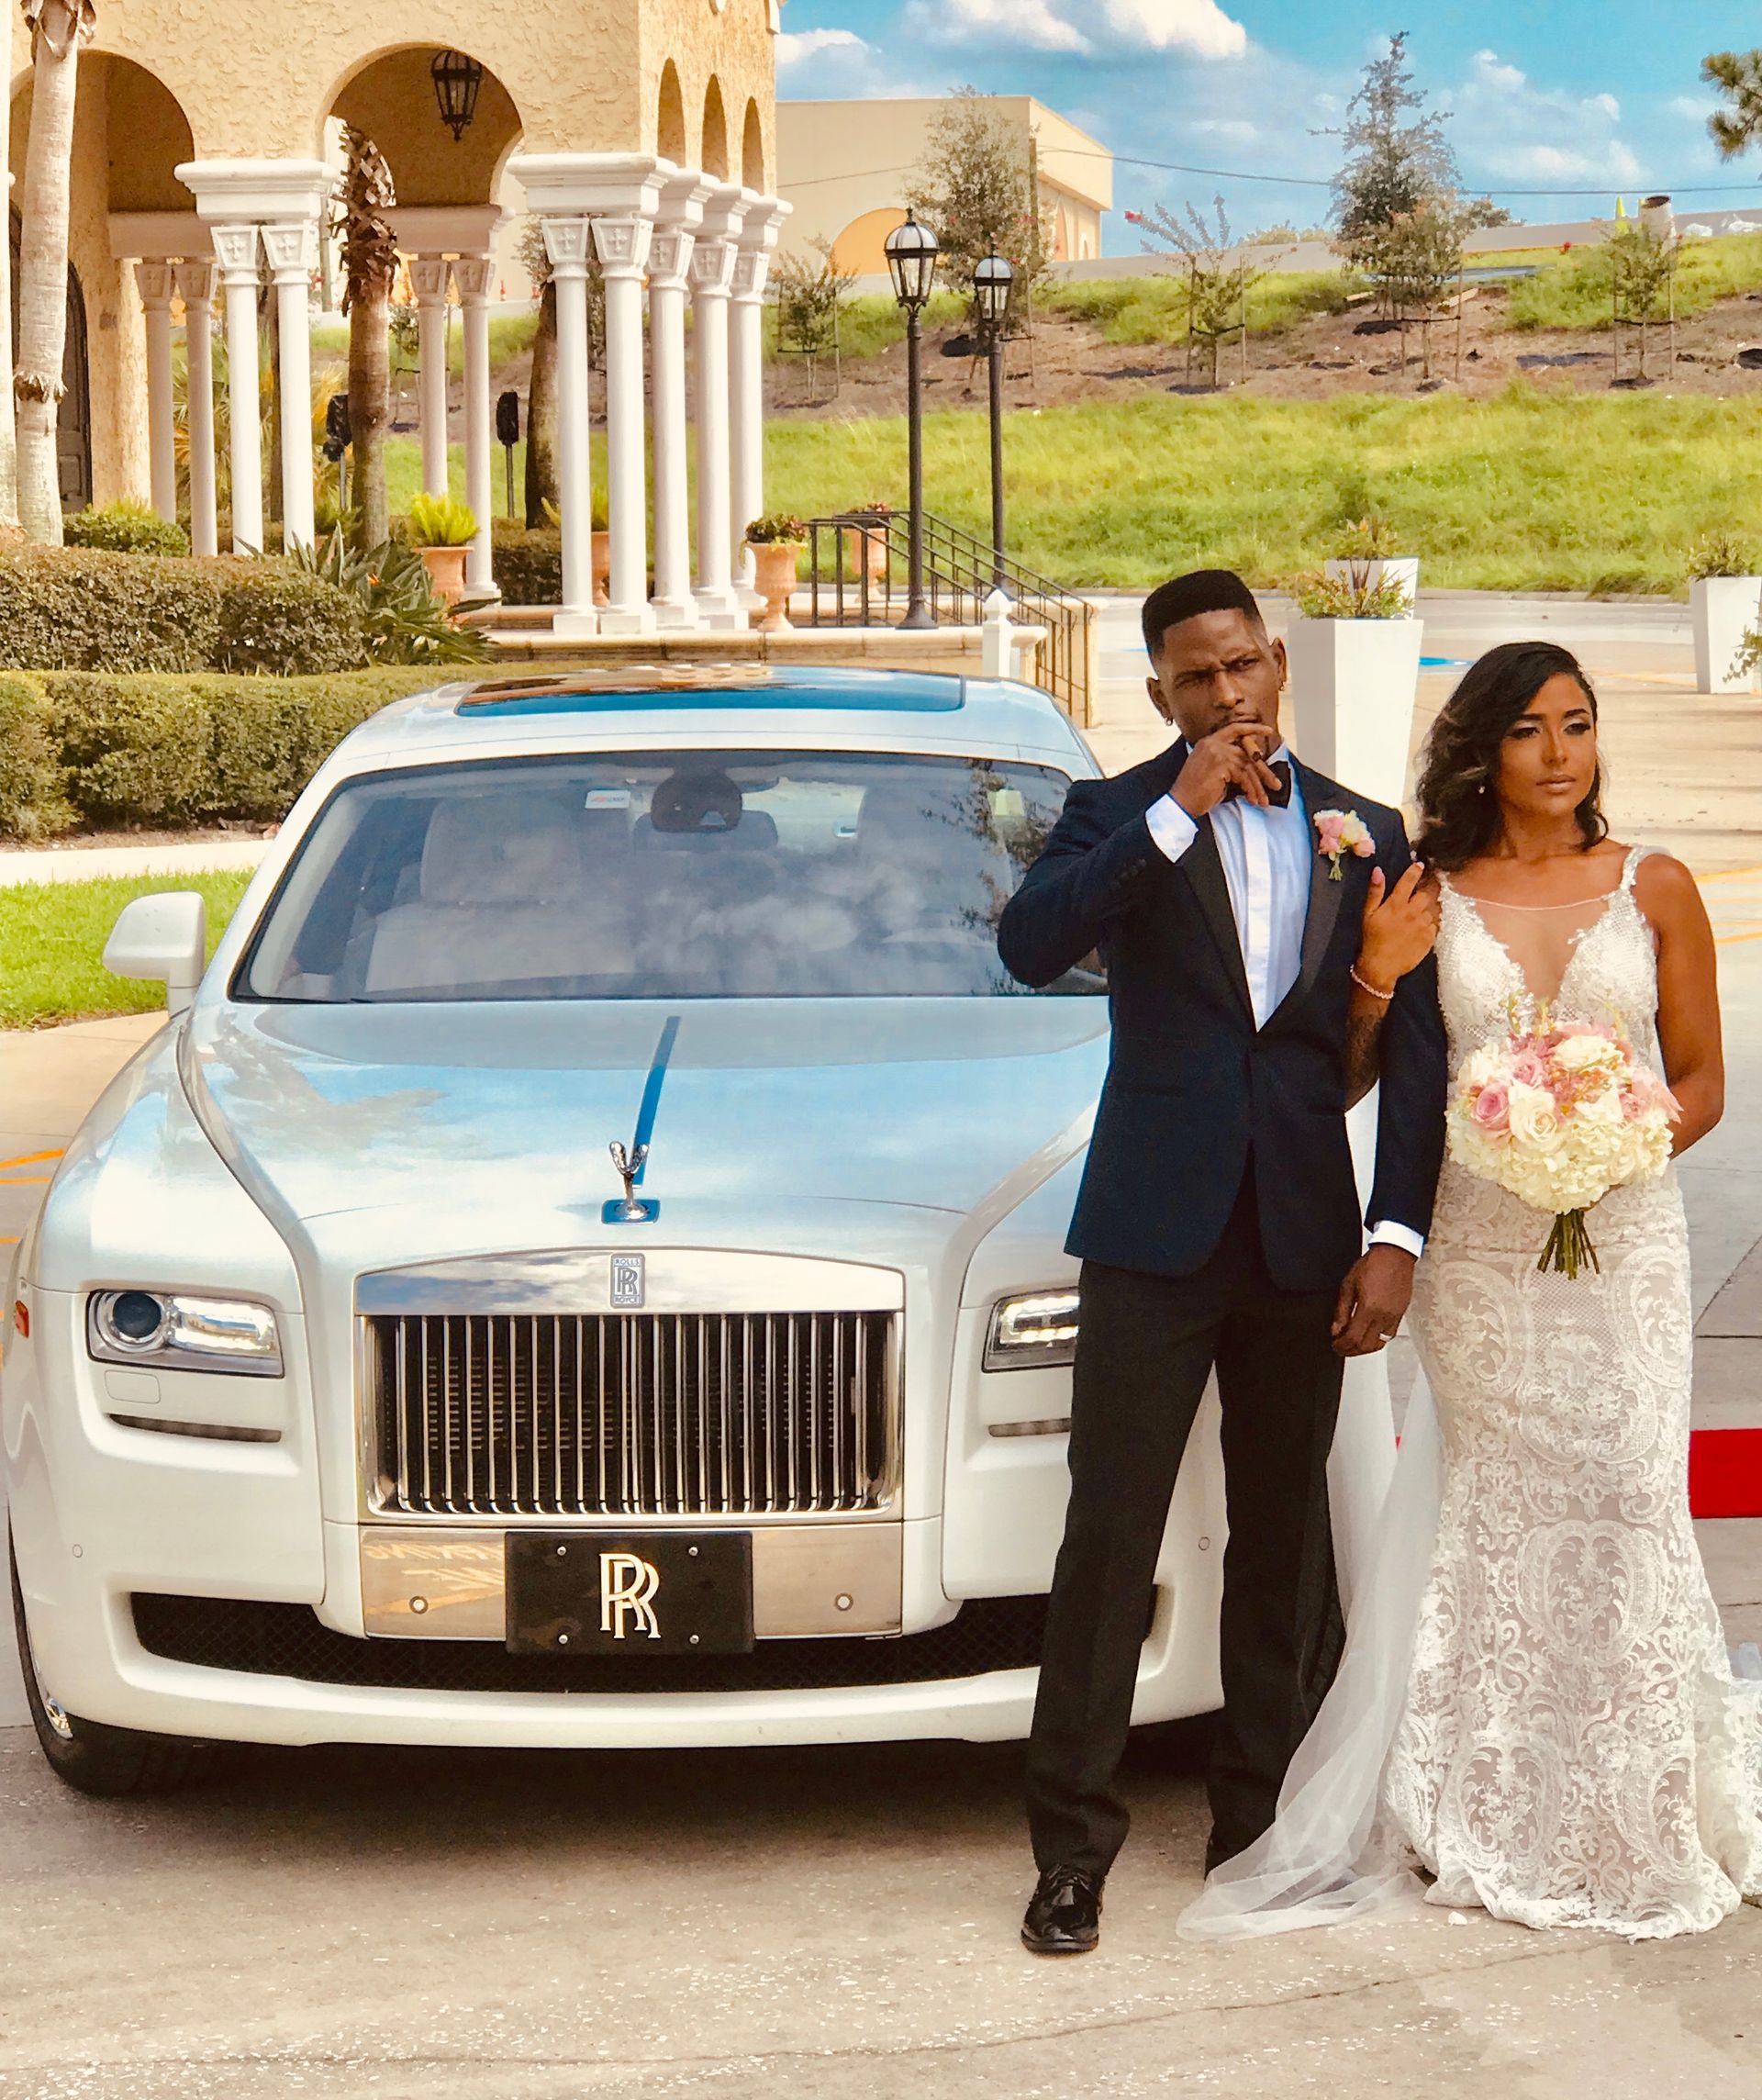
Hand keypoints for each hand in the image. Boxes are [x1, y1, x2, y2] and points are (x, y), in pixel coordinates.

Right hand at [1171, 722, 1284, 817]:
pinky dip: (1250, 790)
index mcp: (1209, 742)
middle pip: (1247, 753)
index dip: (1253, 729)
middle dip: (1264, 771)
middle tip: (1276, 784)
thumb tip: (1253, 771)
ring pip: (1247, 767)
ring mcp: (1217, 752)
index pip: (1235, 729)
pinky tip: (1252, 800)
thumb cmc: (1196, 792)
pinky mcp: (1221, 764)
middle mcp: (1213, 743)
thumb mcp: (1214, 773)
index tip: (1269, 730)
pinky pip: (1244, 776)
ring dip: (1258, 786)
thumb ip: (1230, 765)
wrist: (1181, 803)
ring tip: (1263, 801)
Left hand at [1332, 1244, 1415, 1357]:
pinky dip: (1377, 1340)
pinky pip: (1389, 1335)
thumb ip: (1341, 1311)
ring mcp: (1394, 1316)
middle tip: (1341, 1348)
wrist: (1395, 1255)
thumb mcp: (1348, 1285)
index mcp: (1369, 1308)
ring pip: (1379, 1344)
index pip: (1353, 1338)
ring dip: (1364, 1349)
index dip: (1341, 1345)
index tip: (1334, 1344)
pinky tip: (1368, 1336)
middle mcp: (1383, 1316)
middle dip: (1351, 1351)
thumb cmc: (1372, 1265)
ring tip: (1353, 1345)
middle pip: (1366, 1346)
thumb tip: (1336, 1330)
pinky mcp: (1401, 1314)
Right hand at [1355, 862, 1439, 994]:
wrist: (1381, 967)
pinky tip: (1418, 932)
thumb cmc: (1371, 940)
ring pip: (1430, 911)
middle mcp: (1412, 912)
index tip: (1419, 865)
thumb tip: (1378, 870)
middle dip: (1421, 895)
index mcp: (1396, 904)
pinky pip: (1434, 926)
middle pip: (1425, 895)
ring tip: (1413, 922)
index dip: (1415, 871)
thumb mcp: (1368, 914)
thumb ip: (1375, 892)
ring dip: (1424, 912)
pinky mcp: (1430, 938)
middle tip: (1412, 904)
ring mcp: (1423, 925)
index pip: (1409, 881)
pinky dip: (1429, 926)